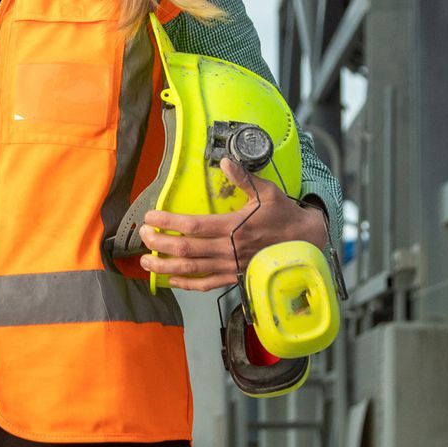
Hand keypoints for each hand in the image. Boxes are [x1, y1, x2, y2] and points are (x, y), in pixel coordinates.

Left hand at [137, 158, 329, 291]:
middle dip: (160, 243)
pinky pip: (207, 284)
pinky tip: (171, 279)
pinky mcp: (235, 278)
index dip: (168, 222)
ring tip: (146, 261)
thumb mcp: (267, 192)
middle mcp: (229, 249)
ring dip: (166, 266)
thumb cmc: (283, 214)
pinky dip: (187, 284)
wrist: (304, 242)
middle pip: (186, 249)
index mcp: (233, 227)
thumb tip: (225, 161)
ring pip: (192, 269)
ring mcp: (231, 267)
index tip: (150, 216)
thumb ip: (244, 178)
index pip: (193, 225)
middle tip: (142, 236)